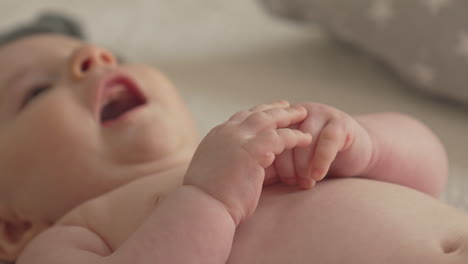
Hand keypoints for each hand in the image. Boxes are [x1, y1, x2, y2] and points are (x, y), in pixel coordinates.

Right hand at [183, 101, 311, 224]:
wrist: (203, 206)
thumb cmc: (207, 198)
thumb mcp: (211, 170)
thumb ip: (223, 159)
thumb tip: (230, 164)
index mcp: (217, 136)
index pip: (241, 118)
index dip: (257, 113)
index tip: (269, 112)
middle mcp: (227, 132)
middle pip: (256, 113)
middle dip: (274, 108)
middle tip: (290, 105)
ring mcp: (239, 139)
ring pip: (269, 119)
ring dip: (287, 116)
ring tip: (303, 113)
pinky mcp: (253, 151)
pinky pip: (280, 137)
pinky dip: (294, 136)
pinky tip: (306, 138)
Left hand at [264, 103, 360, 188]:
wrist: (350, 156)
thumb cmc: (312, 163)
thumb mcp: (287, 162)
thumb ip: (269, 164)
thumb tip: (248, 180)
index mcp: (278, 119)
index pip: (265, 136)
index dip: (266, 158)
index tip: (266, 180)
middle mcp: (296, 113)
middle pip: (283, 135)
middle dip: (284, 163)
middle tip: (289, 183)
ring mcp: (318, 114)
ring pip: (304, 138)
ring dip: (303, 164)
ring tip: (304, 183)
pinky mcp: (340, 122)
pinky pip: (327, 140)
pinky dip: (321, 160)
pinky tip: (317, 175)